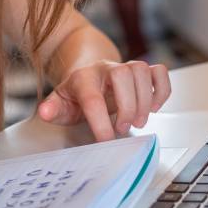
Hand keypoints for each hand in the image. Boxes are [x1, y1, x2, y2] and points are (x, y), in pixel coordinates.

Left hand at [36, 60, 171, 140]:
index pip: (92, 97)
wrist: (90, 74)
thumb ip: (53, 109)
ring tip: (140, 121)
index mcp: (83, 78)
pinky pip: (160, 72)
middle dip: (127, 106)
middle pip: (123, 75)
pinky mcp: (144, 70)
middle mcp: (107, 68)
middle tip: (123, 128)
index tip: (105, 140)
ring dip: (145, 99)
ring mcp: (127, 66)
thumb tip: (46, 111)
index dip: (100, 121)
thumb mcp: (61, 103)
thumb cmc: (77, 94)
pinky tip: (154, 107)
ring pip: (142, 71)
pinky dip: (161, 90)